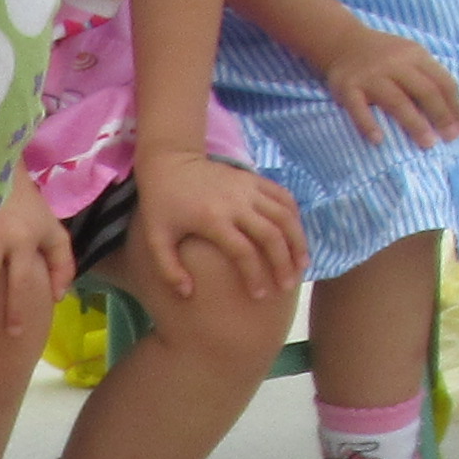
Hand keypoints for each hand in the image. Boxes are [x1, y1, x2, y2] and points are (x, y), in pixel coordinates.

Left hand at [128, 148, 306, 308]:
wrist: (170, 163)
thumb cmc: (161, 205)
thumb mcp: (156, 239)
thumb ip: (169, 270)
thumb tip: (188, 294)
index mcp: (212, 220)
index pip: (243, 252)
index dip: (254, 276)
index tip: (259, 296)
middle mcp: (236, 203)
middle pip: (271, 235)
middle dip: (283, 263)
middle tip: (288, 286)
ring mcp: (248, 188)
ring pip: (284, 215)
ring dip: (297, 241)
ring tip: (302, 265)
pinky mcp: (254, 178)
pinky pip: (283, 196)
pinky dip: (295, 216)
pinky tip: (297, 236)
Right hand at [314, 25, 458, 147]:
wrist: (342, 42)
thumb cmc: (383, 56)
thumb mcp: (409, 56)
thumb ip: (427, 77)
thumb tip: (450, 114)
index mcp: (415, 55)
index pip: (443, 82)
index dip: (454, 106)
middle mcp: (395, 64)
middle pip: (424, 91)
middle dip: (440, 116)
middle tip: (449, 139)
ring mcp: (371, 76)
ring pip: (397, 101)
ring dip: (415, 124)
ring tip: (427, 143)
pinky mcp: (348, 87)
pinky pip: (359, 109)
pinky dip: (368, 125)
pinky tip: (378, 140)